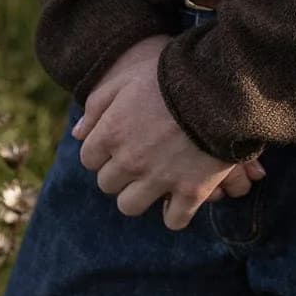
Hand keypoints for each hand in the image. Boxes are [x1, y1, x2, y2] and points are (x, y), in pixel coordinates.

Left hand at [73, 35, 265, 230]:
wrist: (218, 84)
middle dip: (120, 172)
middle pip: (107, 184)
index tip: (119, 142)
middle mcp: (129, 161)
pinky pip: (173, 220)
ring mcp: (159, 179)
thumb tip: (77, 134)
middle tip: (139, 157)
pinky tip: (181, 196)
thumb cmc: (169, 76)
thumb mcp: (126, 79)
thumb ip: (97, 105)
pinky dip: (176, 212)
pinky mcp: (190, 191)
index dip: (103, 150)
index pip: (89, 159)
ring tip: (155, 179)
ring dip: (140, 195)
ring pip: (130, 206)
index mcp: (111, 132)